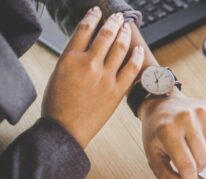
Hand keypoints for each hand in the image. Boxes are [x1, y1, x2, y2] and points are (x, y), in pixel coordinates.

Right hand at [42, 7, 143, 147]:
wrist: (65, 129)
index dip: (92, 17)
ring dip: (124, 34)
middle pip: (105, 35)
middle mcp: (89, 64)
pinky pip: (131, 69)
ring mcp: (105, 77)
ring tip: (126, 27)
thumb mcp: (57, 74)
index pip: (84, 29)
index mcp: (70, 59)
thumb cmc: (57, 104)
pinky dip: (136, 56)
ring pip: (120, 48)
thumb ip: (73, 58)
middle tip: (116, 16)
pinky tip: (138, 49)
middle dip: (112, 21)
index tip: (97, 12)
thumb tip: (88, 45)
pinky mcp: (117, 90)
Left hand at [139, 90, 205, 178]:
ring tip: (191, 144)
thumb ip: (165, 175)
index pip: (187, 166)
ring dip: (204, 154)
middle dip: (195, 166)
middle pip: (203, 160)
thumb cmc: (157, 129)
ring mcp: (202, 112)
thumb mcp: (153, 154)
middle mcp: (186, 118)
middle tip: (184, 156)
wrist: (162, 104)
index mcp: (168, 130)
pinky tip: (200, 135)